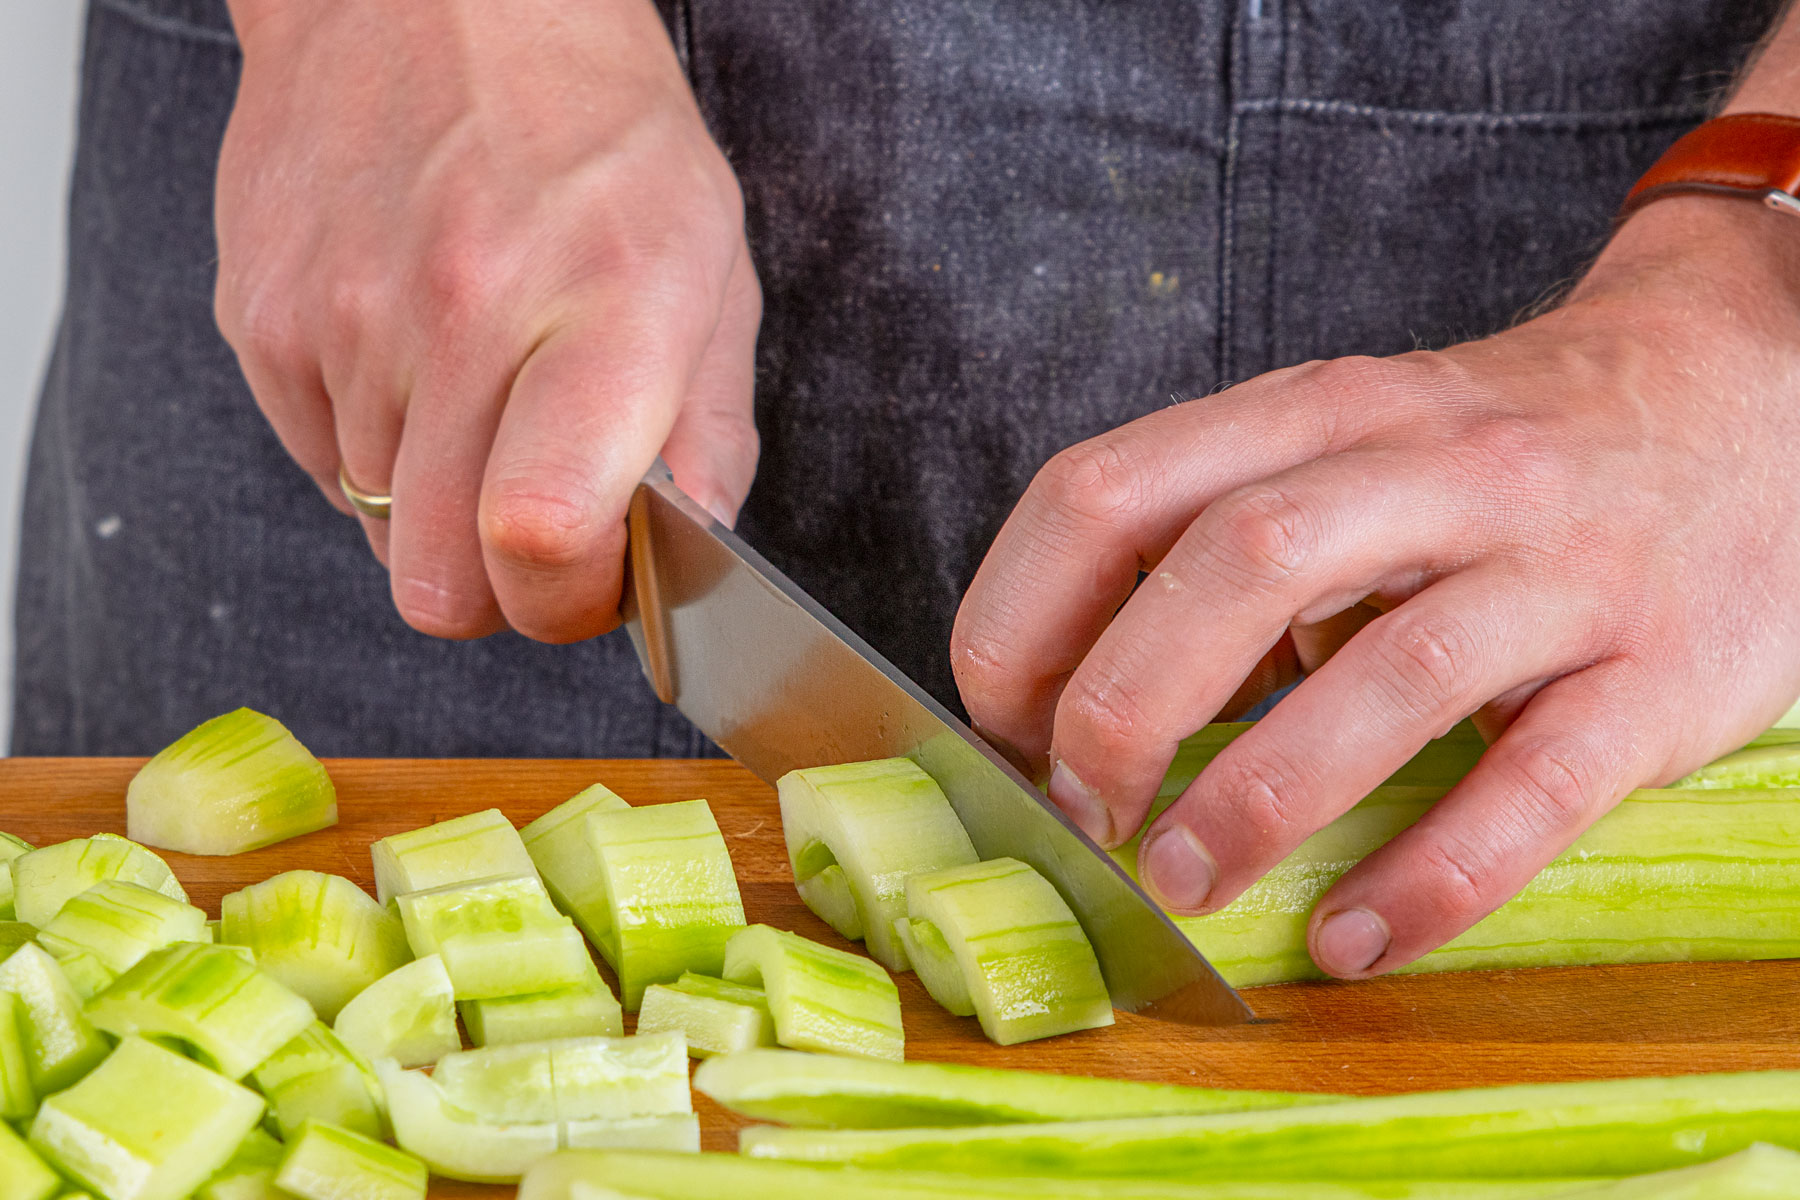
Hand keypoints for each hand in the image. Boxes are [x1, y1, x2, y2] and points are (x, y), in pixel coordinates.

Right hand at [214, 0, 758, 640]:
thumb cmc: (594, 130)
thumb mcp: (711, 263)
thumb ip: (710, 429)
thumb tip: (697, 553)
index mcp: (601, 307)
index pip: (541, 534)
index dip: (568, 601)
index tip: (596, 582)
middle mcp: (460, 315)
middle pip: (443, 581)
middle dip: (504, 590)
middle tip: (543, 526)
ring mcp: (344, 318)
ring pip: (381, 534)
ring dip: (440, 508)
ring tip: (485, 401)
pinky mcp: (264, 318)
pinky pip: (321, 465)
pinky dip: (376, 451)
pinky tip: (419, 366)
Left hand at [953, 194, 1799, 977]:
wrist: (1756, 394)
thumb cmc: (1505, 459)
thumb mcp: (1351, 448)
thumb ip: (1221, 542)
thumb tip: (1070, 698)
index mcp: (1321, 413)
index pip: (1113, 489)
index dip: (1023, 616)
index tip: (1001, 720)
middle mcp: (1431, 470)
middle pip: (1235, 561)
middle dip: (1123, 704)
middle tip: (1083, 811)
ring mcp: (1554, 569)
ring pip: (1389, 672)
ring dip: (1257, 797)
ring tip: (1183, 884)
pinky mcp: (1655, 673)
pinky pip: (1536, 784)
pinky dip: (1433, 875)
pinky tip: (1356, 936)